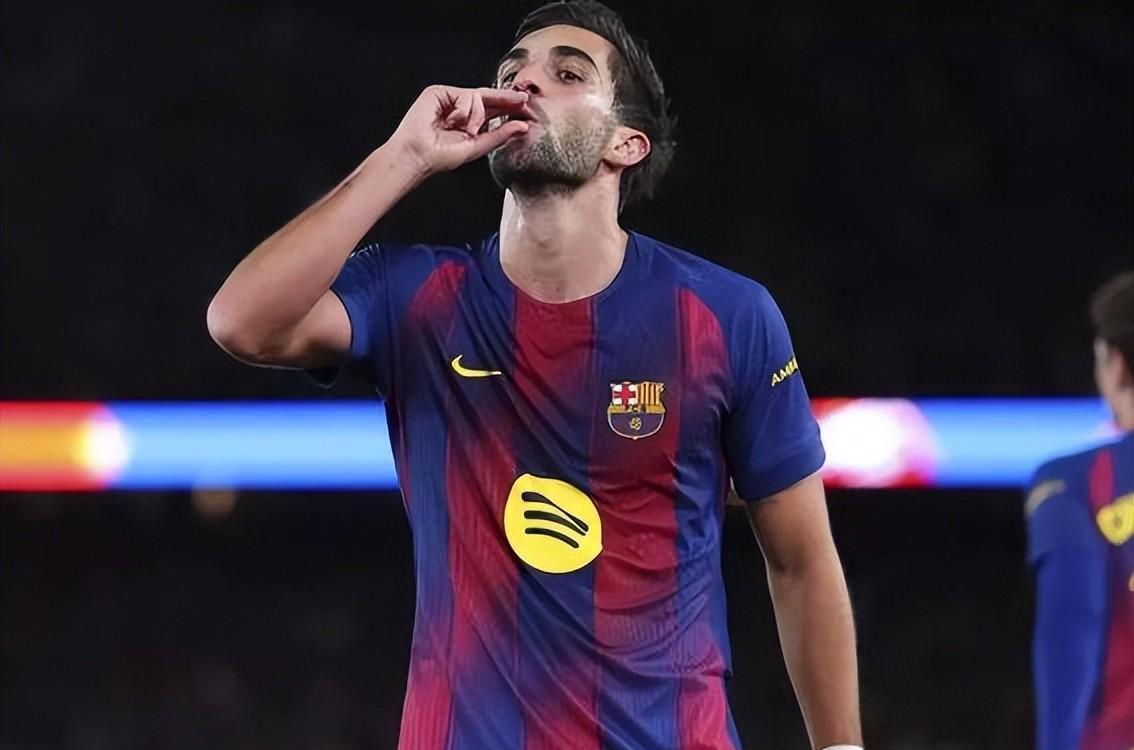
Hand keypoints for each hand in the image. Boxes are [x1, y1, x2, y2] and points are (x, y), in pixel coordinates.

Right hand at [388, 85, 530, 175]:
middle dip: (504, 99)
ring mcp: (448, 99)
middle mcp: (458, 109)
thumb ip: (500, 135)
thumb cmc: (441, 156)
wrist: (419, 155)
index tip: (524, 105)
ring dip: (476, 116)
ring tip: (465, 130)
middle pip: (486, 97)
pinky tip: (454, 121)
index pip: (491, 110)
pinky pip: (464, 94)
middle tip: (522, 99)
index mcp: (467, 122)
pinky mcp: (438, 92)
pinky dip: (464, 109)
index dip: (507, 106)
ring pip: (477, 97)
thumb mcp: (478, 146)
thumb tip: (523, 127)